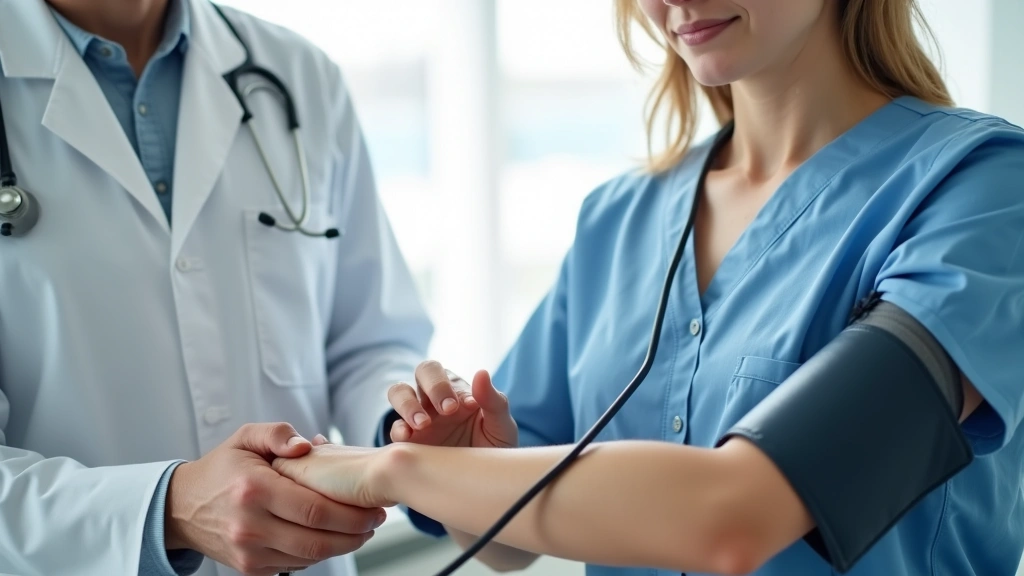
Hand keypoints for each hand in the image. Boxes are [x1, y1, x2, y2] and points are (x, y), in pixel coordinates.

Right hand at [165, 423, 386, 575]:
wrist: (181, 507)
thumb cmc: (222, 467)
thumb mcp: (245, 438)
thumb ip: (277, 432)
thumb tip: (308, 444)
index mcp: (254, 489)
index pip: (314, 509)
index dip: (351, 513)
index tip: (374, 507)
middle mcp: (250, 525)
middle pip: (317, 539)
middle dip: (355, 533)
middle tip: (376, 521)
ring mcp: (249, 552)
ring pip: (309, 556)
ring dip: (342, 546)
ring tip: (361, 530)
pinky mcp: (250, 568)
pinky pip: (295, 565)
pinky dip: (318, 553)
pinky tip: (331, 537)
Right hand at [387, 361, 517, 448]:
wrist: (485, 483)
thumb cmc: (495, 448)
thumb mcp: (501, 426)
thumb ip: (493, 400)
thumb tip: (481, 372)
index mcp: (458, 391)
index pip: (447, 374)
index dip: (451, 386)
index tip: (469, 406)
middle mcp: (436, 399)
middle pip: (423, 372)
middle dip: (433, 386)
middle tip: (448, 409)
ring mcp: (420, 418)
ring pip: (400, 392)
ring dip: (408, 404)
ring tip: (423, 424)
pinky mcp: (410, 441)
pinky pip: (396, 428)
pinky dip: (399, 430)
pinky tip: (408, 438)